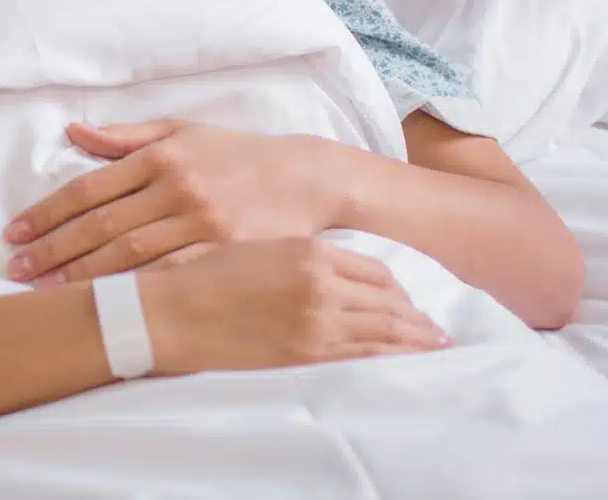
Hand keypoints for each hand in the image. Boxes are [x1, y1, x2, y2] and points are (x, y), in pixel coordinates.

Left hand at [5, 121, 345, 284]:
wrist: (307, 177)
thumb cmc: (236, 153)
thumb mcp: (181, 131)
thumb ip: (124, 136)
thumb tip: (72, 132)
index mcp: (159, 157)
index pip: (88, 189)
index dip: (47, 212)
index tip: (14, 232)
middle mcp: (176, 189)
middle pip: (101, 226)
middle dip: (52, 249)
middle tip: (15, 269)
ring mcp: (202, 224)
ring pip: (131, 255)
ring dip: (84, 275)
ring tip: (46, 290)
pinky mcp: (225, 252)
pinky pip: (171, 275)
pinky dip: (136, 289)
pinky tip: (108, 301)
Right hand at [138, 238, 448, 372]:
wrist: (170, 310)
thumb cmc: (204, 274)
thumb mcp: (257, 247)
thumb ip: (300, 257)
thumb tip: (331, 273)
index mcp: (309, 250)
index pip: (376, 270)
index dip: (396, 288)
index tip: (405, 299)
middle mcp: (322, 282)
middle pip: (388, 301)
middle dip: (415, 317)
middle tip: (436, 330)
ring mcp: (318, 319)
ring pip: (384, 329)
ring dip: (414, 339)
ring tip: (434, 346)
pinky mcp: (307, 352)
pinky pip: (364, 354)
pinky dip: (391, 356)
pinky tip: (405, 360)